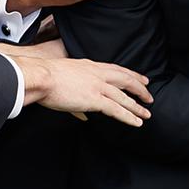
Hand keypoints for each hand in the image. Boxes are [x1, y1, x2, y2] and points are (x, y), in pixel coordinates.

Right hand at [15, 49, 152, 126]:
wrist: (40, 77)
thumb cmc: (45, 78)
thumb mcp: (64, 79)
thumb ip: (76, 96)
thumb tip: (83, 115)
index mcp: (90, 66)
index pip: (116, 69)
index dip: (130, 75)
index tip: (141, 79)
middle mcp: (97, 74)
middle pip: (125, 80)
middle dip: (139, 88)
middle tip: (149, 96)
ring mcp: (97, 86)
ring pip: (124, 97)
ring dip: (137, 106)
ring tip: (146, 114)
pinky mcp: (94, 99)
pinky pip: (117, 109)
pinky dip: (128, 116)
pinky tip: (136, 122)